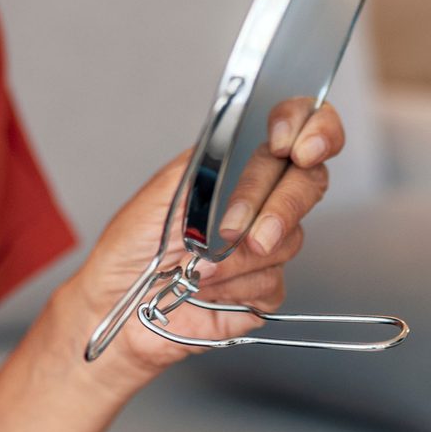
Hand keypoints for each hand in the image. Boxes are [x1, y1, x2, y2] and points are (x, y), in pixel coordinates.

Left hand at [64, 96, 346, 379]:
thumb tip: (242, 144)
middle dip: (278, 205)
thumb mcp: (165, 187)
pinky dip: (234, 288)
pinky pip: (273, 284)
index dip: (311, 129)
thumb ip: (210, 162)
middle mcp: (260, 201)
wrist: (120, 302)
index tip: (286, 145)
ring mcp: (266, 245)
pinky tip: (206, 289)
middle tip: (235, 230)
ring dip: (237, 258)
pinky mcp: (263, 289)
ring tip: (197, 266)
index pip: (299, 129)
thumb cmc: (133, 244)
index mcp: (239, 164)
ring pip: (289, 239)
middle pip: (308, 182)